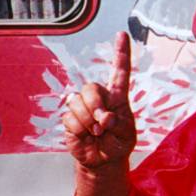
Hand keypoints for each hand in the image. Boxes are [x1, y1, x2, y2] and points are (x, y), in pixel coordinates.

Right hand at [62, 32, 136, 169]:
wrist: (103, 161)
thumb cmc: (118, 144)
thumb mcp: (126, 135)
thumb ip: (119, 124)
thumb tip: (104, 117)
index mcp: (117, 97)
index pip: (120, 71)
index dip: (121, 53)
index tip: (122, 34)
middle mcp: (98, 97)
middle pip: (91, 88)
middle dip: (95, 106)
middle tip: (102, 124)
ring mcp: (82, 106)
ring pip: (77, 103)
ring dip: (87, 121)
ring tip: (96, 133)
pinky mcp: (70, 118)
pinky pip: (69, 118)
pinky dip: (79, 130)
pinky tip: (85, 136)